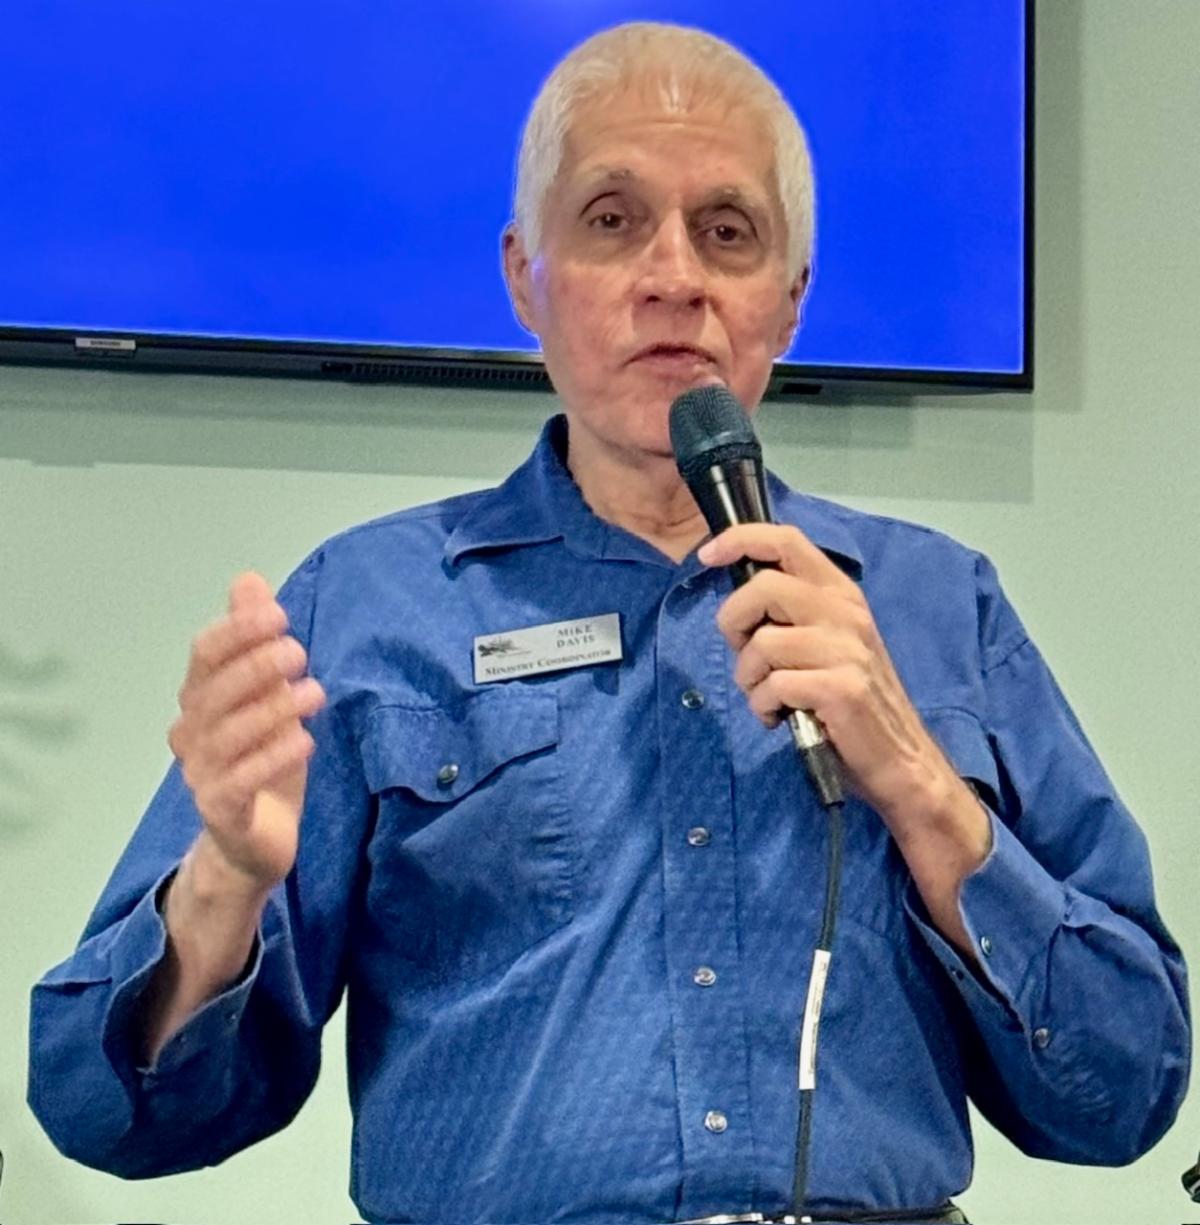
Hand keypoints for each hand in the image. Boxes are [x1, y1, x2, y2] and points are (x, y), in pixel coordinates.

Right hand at [167, 571, 325, 892]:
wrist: (257, 840)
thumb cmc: (264, 760)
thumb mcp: (269, 694)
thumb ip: (256, 640)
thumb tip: (249, 580)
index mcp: (201, 698)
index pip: (205, 654)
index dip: (237, 631)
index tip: (280, 617)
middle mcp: (192, 733)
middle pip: (215, 691)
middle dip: (256, 666)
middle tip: (299, 653)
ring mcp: (202, 774)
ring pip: (228, 735)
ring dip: (272, 709)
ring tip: (314, 694)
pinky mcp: (221, 811)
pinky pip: (240, 781)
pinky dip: (272, 758)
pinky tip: (305, 741)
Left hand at [699, 523, 990, 954]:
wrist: (901, 761)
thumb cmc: (853, 703)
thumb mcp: (828, 643)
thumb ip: (791, 614)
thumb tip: (737, 600)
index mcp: (841, 594)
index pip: (787, 541)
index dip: (740, 540)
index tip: (708, 557)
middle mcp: (846, 613)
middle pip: (763, 587)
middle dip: (734, 624)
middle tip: (747, 657)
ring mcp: (846, 649)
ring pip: (761, 644)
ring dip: (749, 679)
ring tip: (770, 698)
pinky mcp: (841, 688)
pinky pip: (772, 686)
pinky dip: (763, 707)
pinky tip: (781, 718)